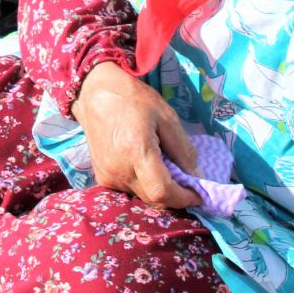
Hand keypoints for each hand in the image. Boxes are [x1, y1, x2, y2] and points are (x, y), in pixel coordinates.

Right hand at [70, 61, 199, 209]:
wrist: (94, 93)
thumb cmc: (133, 99)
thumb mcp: (166, 117)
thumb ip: (184, 150)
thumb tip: (198, 178)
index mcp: (136, 151)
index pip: (162, 191)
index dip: (184, 198)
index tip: (199, 194)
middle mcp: (119, 169)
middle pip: (153, 199)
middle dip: (175, 197)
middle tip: (187, 183)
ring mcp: (107, 175)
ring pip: (142, 197)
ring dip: (159, 190)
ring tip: (166, 169)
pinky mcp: (102, 176)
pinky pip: (130, 190)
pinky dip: (144, 185)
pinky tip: (147, 167)